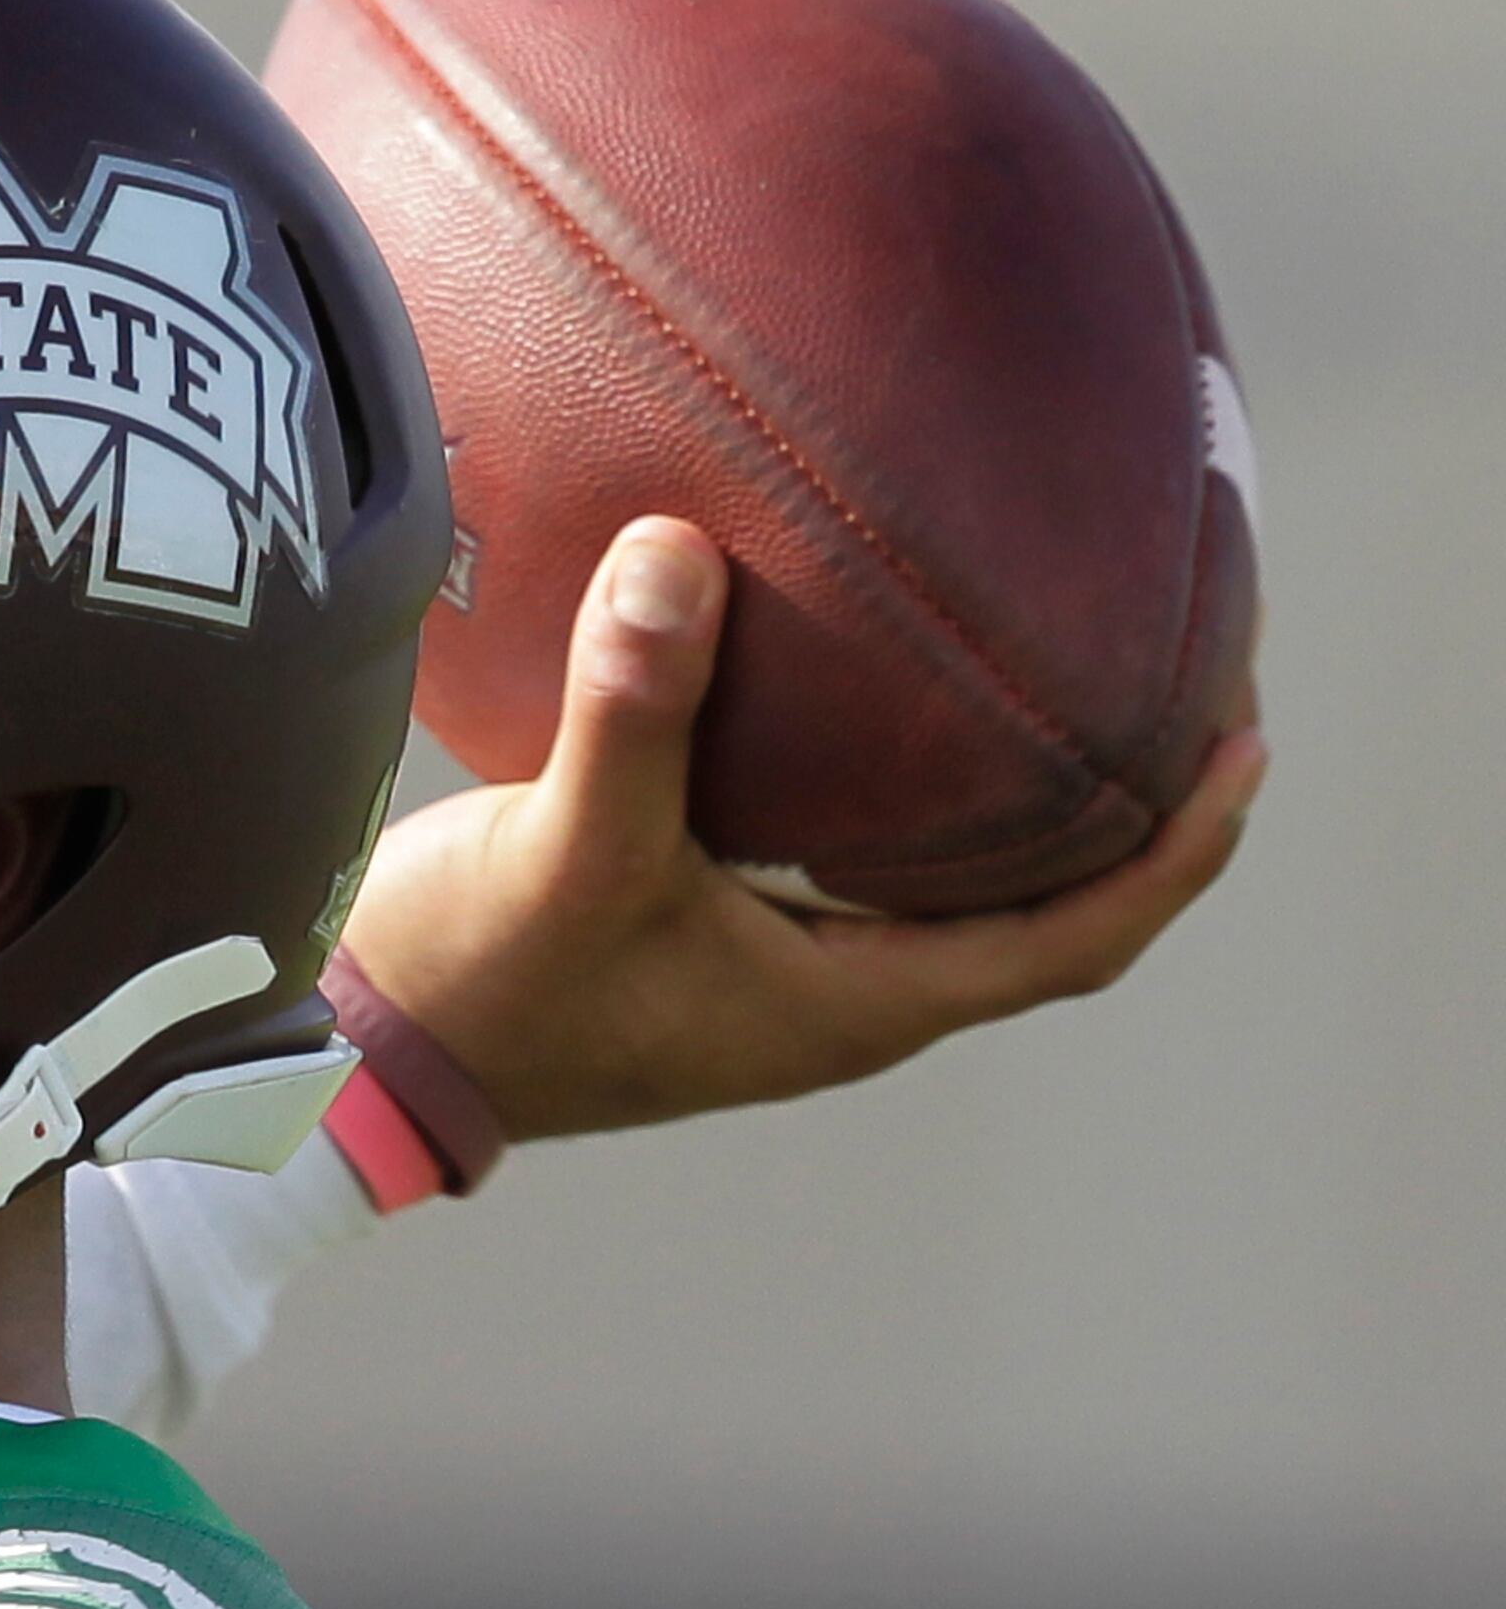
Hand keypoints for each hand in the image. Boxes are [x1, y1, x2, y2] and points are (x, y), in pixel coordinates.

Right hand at [339, 518, 1268, 1142]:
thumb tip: (683, 554)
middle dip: (1132, 802)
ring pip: (960, 877)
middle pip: (1047, 906)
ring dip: (1033, 788)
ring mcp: (782, 967)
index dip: (1175, 852)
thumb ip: (632, 710)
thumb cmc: (479, 986)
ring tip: (1080, 659)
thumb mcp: (561, 847)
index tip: (1245, 744)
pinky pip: (870, 847)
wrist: (363, 1054)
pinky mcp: (721, 926)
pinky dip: (921, 776)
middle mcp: (839, 995)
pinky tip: (906, 678)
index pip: (1076, 939)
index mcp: (851, 1004)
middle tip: (1193, 669)